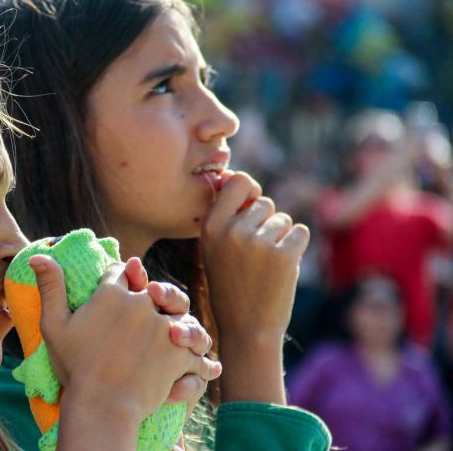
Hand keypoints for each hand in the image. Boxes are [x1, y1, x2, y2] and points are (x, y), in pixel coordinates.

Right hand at [31, 256, 213, 425]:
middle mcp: (140, 302)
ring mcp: (162, 325)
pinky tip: (189, 357)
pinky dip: (192, 350)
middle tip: (140, 317)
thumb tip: (37, 256)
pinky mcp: (179, 349)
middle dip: (147, 297)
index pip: (120, 272)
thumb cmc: (74, 366)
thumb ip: (51, 287)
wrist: (102, 406)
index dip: (118, 278)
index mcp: (111, 293)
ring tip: (169, 335)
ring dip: (173, 321)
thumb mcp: (54, 325)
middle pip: (149, 289)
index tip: (117, 288)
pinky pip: (191, 343)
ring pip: (175, 312)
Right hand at [201, 171, 308, 402]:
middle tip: (256, 254)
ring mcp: (258, 242)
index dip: (250, 190)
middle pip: (265, 203)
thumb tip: (243, 181)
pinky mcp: (284, 255)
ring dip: (281, 237)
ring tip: (266, 265)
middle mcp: (231, 230)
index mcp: (210, 227)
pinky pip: (300, 232)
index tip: (252, 205)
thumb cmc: (231, 286)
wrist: (247, 329)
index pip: (237, 180)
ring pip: (283, 219)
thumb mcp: (214, 249)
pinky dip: (296, 247)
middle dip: (267, 223)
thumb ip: (225, 217)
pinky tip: (282, 267)